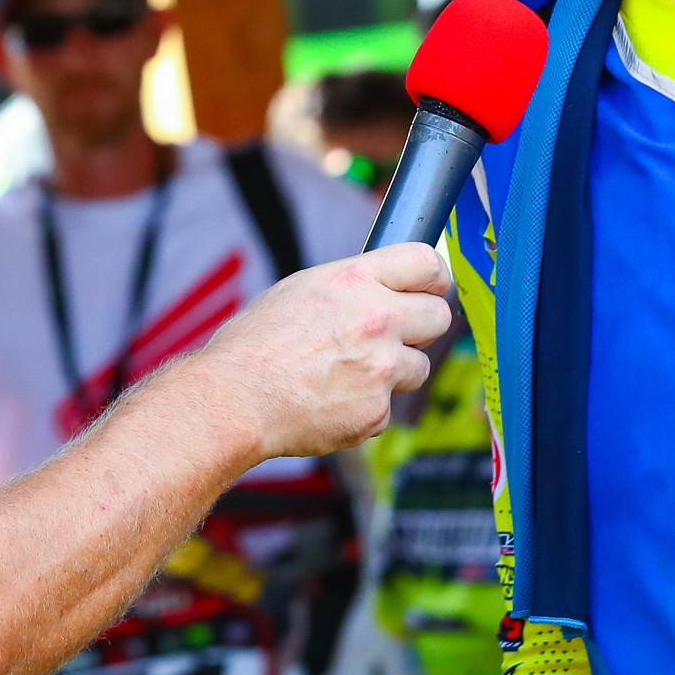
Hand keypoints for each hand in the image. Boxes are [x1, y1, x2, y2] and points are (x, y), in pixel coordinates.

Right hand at [194, 243, 450, 460]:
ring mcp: (380, 367)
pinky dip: (365, 407)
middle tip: (395, 336)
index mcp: (355, 280)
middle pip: (439, 316)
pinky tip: (329, 401)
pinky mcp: (376, 411)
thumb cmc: (256, 344)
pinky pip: (388, 407)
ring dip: (393, 372)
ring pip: (419, 366)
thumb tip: (386, 288)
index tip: (431, 287)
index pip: (427, 263)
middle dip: (422, 326)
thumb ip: (352, 287)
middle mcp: (377, 319)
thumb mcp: (302, 290)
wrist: (235, 398)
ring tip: (346, 374)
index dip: (434, 277)